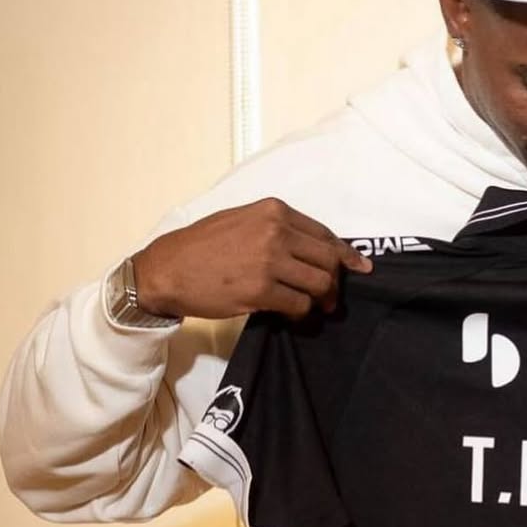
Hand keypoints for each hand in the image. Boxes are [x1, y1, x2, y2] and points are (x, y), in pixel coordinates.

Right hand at [133, 198, 372, 319]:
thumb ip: (277, 229)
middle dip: (335, 282)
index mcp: (274, 210)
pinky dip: (301, 313)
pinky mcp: (261, 289)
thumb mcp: (242, 220)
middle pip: (328, 259)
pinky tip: (293, 316)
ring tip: (314, 309)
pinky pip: (299, 304)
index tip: (360, 268)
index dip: (346, 254)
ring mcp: (269, 260)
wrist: (167, 268)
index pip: (324, 234)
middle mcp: (276, 231)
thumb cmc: (202, 246)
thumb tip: (310, 249)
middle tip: (331, 298)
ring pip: (319, 283)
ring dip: (321, 300)